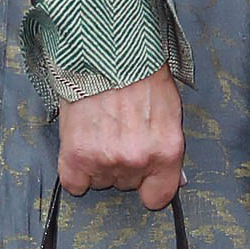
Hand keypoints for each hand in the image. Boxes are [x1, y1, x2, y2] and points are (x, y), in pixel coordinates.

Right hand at [57, 71, 183, 206]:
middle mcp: (138, 160)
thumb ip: (168, 149)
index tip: (144, 178)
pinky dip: (75, 171)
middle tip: (119, 132)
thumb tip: (175, 180)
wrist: (104, 52)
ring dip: (99, 163)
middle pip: (127, 184)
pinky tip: (81, 145)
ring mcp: (106, 160)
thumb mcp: (169, 111)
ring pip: (101, 181)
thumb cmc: (140, 75)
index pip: (159, 196)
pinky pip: (74, 184)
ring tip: (100, 130)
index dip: (150, 186)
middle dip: (124, 164)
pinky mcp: (76, 157)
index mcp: (167, 151)